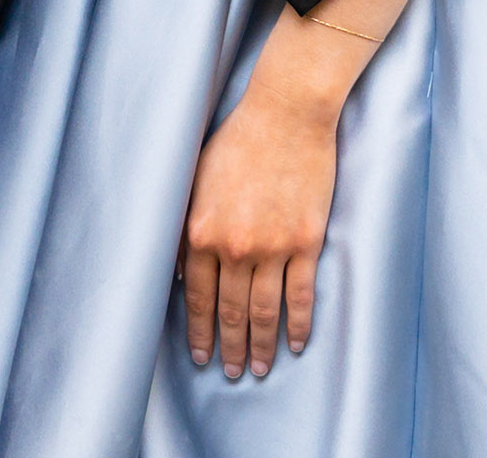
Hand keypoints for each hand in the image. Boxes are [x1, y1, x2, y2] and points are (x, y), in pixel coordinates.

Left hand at [180, 75, 338, 379]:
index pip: (198, 297)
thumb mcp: (194, 180)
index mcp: (201, 232)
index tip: (200, 355)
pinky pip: (301, 295)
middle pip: (230, 311)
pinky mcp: (305, 241)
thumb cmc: (237, 140)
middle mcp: (235, 246)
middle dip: (229, 347)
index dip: (199, 330)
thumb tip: (181, 274)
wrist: (286, 113)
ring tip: (261, 369)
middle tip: (232, 373)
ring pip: (264, 311)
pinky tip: (297, 343)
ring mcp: (273, 247)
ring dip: (262, 345)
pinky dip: (299, 324)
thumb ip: (185, 228)